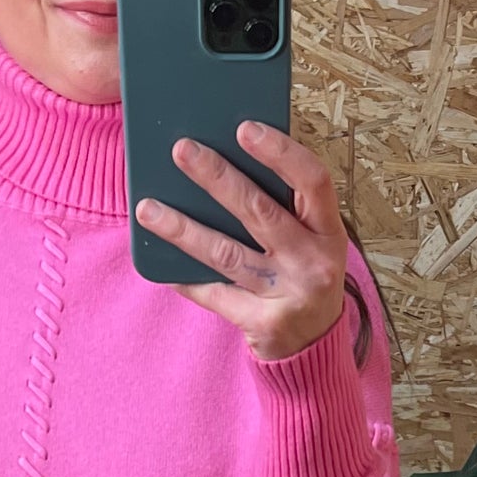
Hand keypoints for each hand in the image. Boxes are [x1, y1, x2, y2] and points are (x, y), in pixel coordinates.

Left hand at [132, 123, 346, 361]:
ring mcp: (289, 295)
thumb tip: (225, 160)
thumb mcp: (310, 241)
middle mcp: (313, 262)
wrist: (314, 348)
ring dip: (183, 228)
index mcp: (329, 231)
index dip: (280, 152)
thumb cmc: (304, 278)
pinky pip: (215, 294)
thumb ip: (284, 208)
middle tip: (181, 150)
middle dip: (216, 177)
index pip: (312, 181)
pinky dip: (186, 278)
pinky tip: (160, 263)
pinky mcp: (263, 323)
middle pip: (259, 211)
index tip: (245, 129)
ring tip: (148, 208)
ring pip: (227, 253)